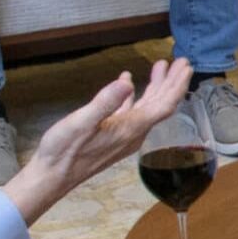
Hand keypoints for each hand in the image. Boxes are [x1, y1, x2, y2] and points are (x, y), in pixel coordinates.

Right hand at [18, 60, 192, 211]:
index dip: (178, 85)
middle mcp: (132, 133)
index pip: (164, 105)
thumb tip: (127, 83)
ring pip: (147, 107)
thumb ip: (105, 102)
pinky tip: (126, 82)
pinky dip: (132, 95)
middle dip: (172, 82)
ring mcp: (123, 135)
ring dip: (155, 86)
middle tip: (182, 61)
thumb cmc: (63, 152)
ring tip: (160, 67)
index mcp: (130, 128)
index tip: (186, 67)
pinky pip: (129, 112)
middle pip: (161, 105)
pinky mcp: (112, 136)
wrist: (51, 177)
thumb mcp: (81, 122)